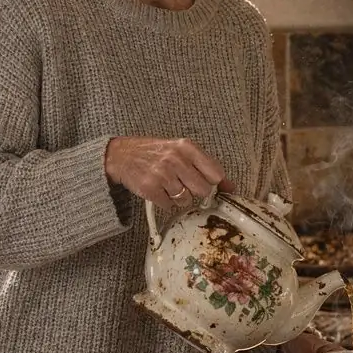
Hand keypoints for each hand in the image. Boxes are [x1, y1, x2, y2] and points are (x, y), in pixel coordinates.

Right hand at [105, 137, 233, 210]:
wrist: (121, 155)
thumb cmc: (155, 153)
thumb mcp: (181, 151)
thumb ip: (205, 167)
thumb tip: (231, 187)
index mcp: (187, 147)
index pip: (216, 173)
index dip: (214, 183)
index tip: (208, 185)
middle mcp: (175, 159)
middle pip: (203, 190)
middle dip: (195, 192)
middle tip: (184, 185)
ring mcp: (162, 174)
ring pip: (186, 200)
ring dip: (179, 198)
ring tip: (168, 186)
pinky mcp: (150, 188)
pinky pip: (168, 205)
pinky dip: (165, 202)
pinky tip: (158, 190)